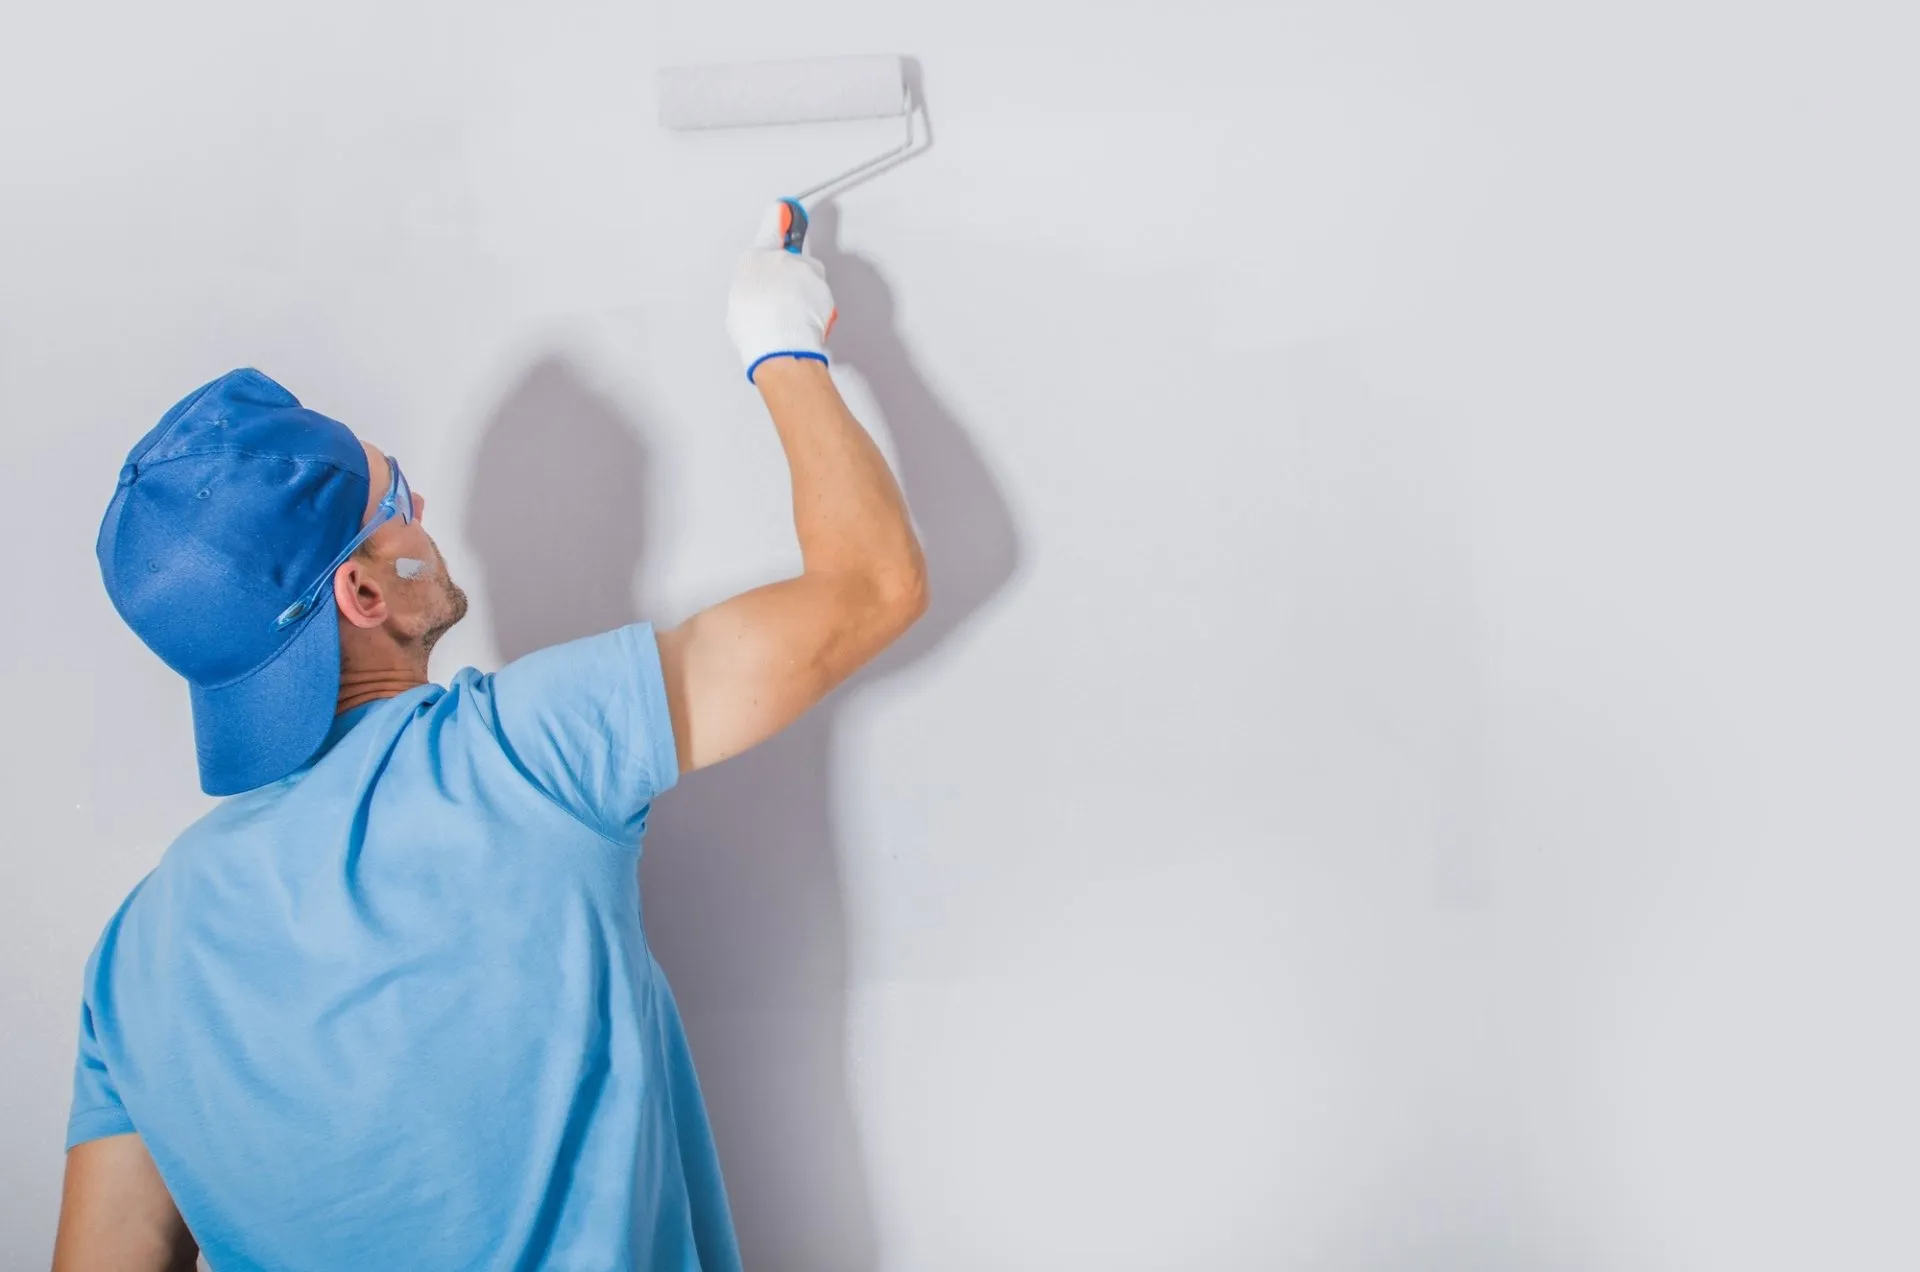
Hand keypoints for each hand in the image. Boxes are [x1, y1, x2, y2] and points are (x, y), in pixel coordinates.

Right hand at [726, 201, 837, 382]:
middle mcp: (782, 257)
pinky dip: (816, 304)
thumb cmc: (754, 328)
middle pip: (794, 257)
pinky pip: (821, 293)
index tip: (784, 210)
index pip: (770, 226)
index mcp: (754, 257)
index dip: (778, 217)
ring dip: (805, 290)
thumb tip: (760, 288)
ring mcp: (806, 270)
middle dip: (793, 273)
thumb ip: (753, 284)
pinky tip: (803, 320)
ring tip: (792, 315)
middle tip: (783, 299)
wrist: (779, 344)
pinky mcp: (824, 287)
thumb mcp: (739, 301)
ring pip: (810, 275)